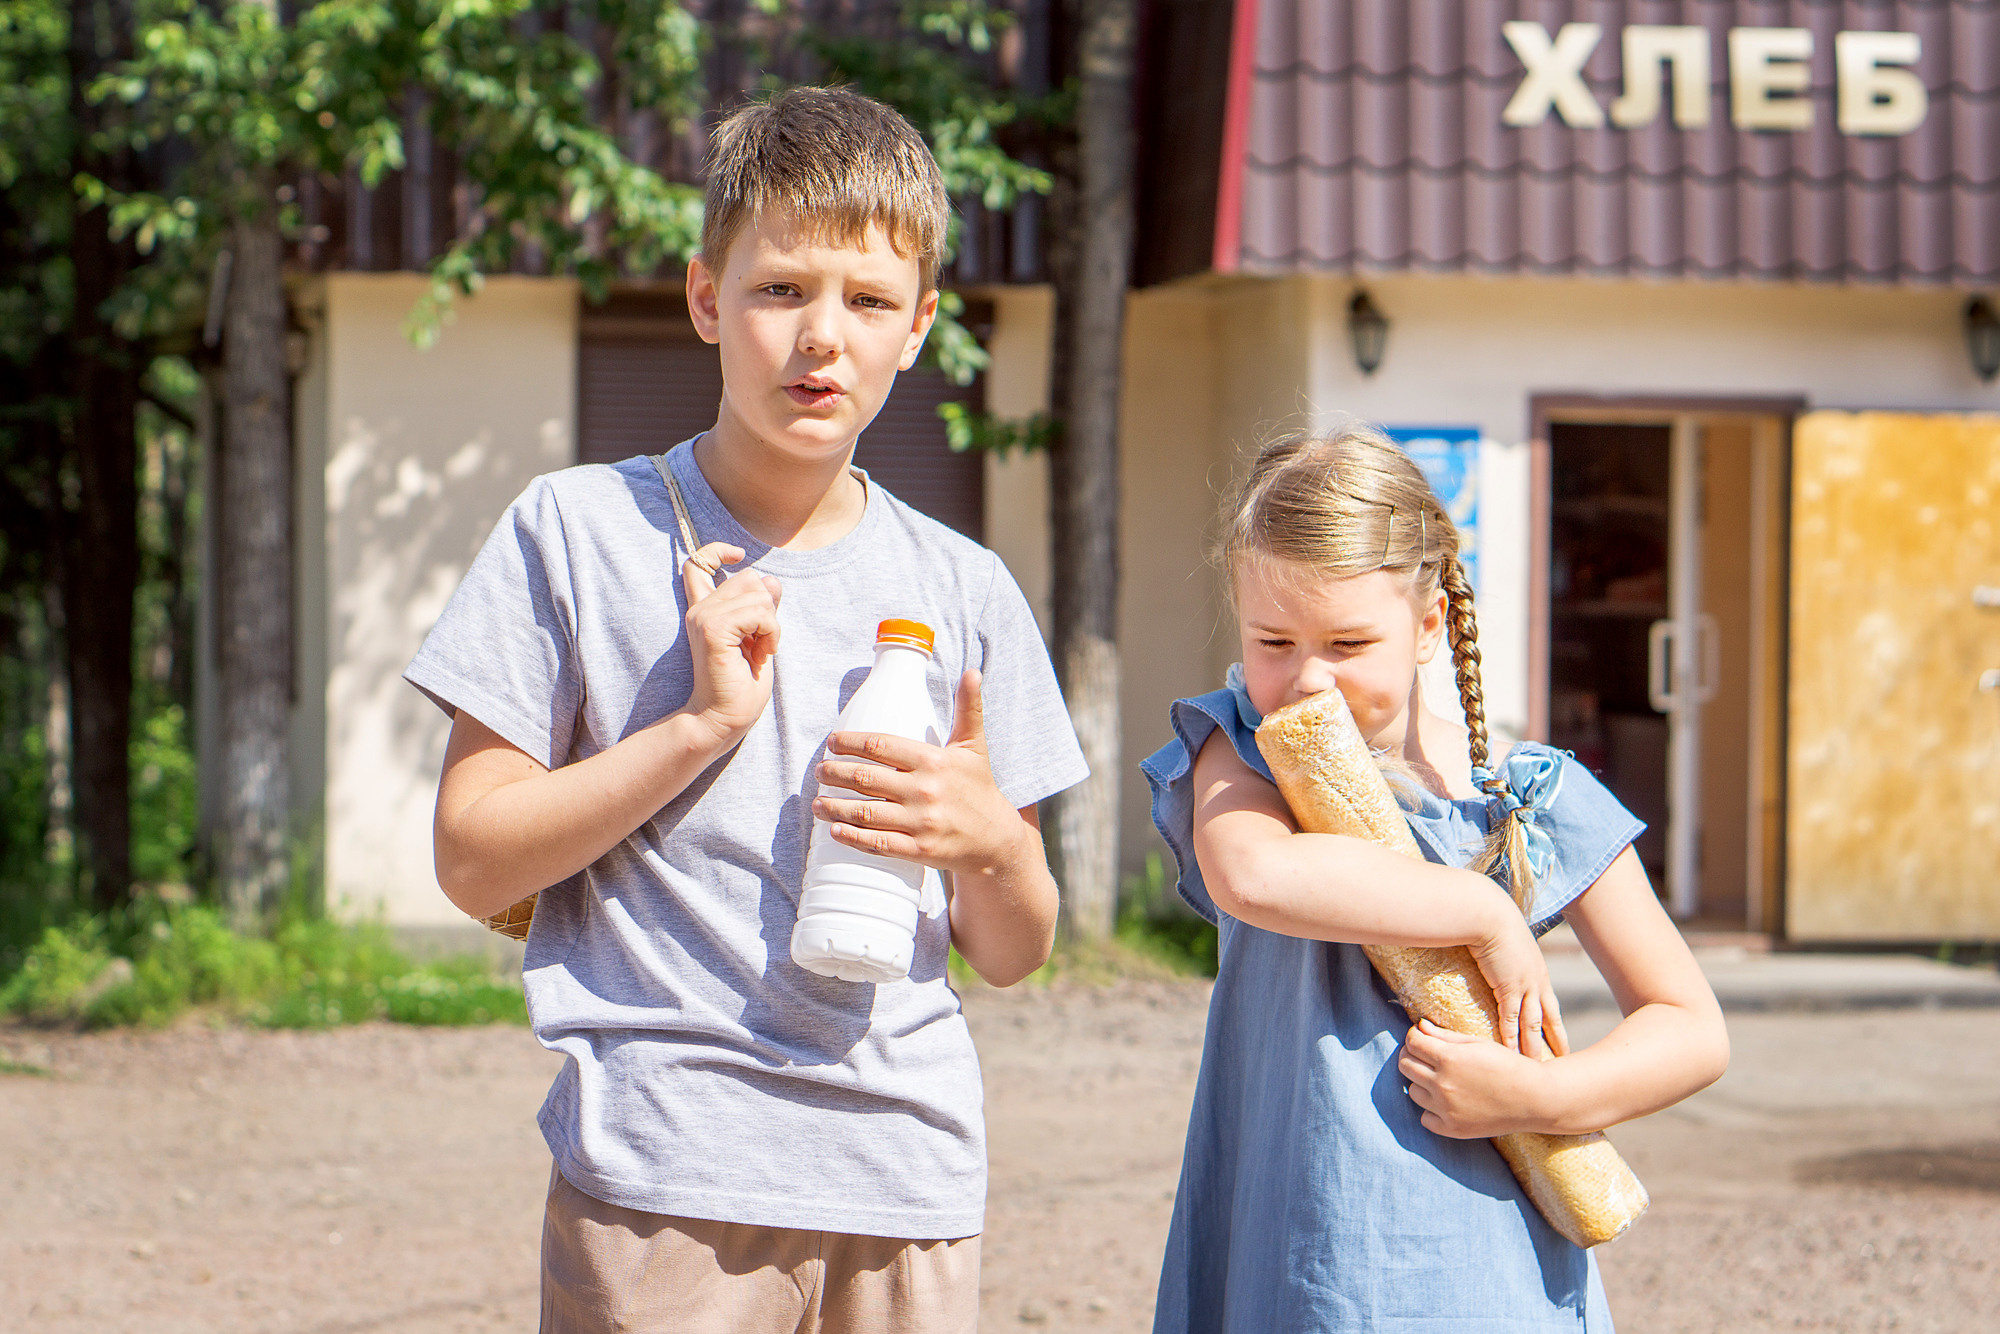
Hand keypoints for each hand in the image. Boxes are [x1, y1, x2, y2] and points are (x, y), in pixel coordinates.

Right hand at [681, 542, 781, 741]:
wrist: (723, 719)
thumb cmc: (741, 686)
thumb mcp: (759, 638)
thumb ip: (762, 609)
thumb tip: (771, 580)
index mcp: (706, 611)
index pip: (698, 562)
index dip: (717, 550)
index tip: (738, 555)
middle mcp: (700, 610)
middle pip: (749, 577)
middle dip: (767, 607)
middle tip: (760, 641)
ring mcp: (704, 618)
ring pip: (758, 593)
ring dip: (772, 624)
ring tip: (760, 650)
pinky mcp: (714, 630)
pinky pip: (760, 613)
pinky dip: (771, 633)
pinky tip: (761, 654)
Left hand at [813, 670, 1027, 874]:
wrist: (997, 839)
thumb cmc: (979, 787)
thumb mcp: (974, 746)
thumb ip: (968, 708)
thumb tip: (972, 671)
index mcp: (933, 761)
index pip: (880, 745)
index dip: (850, 742)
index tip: (833, 742)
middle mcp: (925, 790)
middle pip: (865, 778)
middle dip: (835, 773)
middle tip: (820, 771)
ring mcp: (921, 823)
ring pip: (865, 812)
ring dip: (835, 806)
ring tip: (817, 802)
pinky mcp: (919, 851)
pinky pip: (878, 843)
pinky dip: (852, 837)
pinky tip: (835, 830)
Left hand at [1399, 1019, 1554, 1138]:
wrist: (1534, 1099)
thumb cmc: (1508, 1066)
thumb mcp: (1477, 1044)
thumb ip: (1445, 1036)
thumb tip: (1419, 1026)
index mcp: (1449, 1059)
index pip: (1412, 1043)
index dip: (1414, 1036)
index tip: (1421, 1037)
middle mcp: (1443, 1085)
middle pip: (1406, 1066)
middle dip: (1412, 1056)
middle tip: (1426, 1055)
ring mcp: (1446, 1110)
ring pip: (1413, 1092)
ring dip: (1421, 1083)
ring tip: (1440, 1078)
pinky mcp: (1452, 1129)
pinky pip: (1425, 1117)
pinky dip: (1431, 1109)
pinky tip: (1446, 1101)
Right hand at [1465, 898, 1569, 1058]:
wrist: (1488, 914)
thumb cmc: (1493, 921)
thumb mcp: (1508, 941)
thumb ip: (1506, 956)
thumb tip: (1498, 961)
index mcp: (1538, 972)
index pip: (1550, 1006)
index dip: (1556, 1025)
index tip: (1560, 1042)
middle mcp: (1536, 982)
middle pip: (1551, 1019)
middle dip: (1557, 1042)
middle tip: (1563, 1062)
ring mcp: (1524, 986)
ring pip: (1533, 1025)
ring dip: (1535, 1048)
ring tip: (1538, 1068)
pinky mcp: (1507, 987)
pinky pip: (1511, 1019)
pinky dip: (1512, 1039)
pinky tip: (1511, 1055)